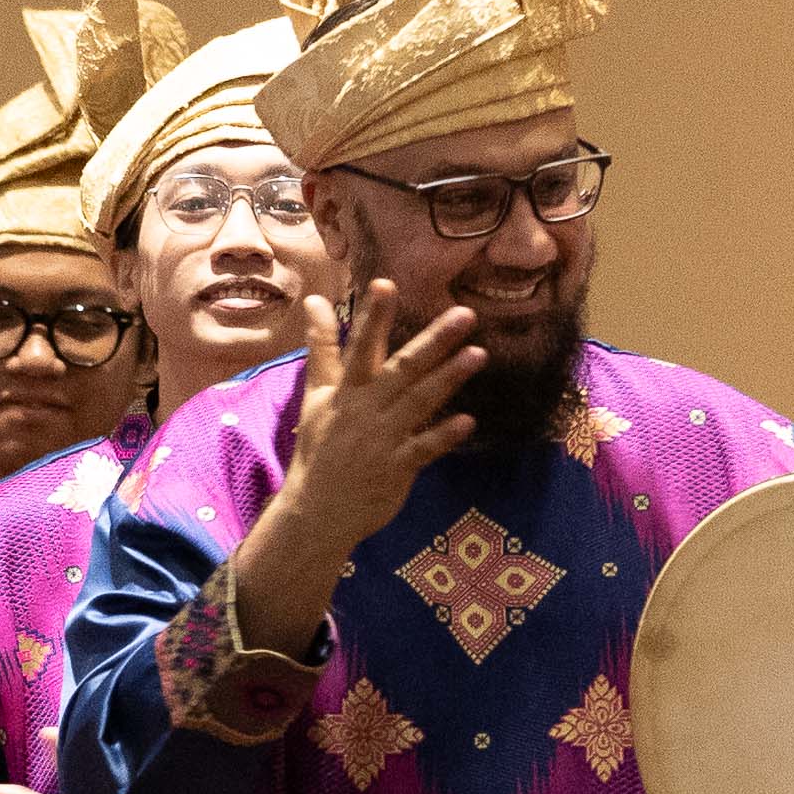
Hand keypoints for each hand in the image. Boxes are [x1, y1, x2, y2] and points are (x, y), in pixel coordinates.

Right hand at [226, 281, 479, 655]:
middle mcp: (366, 409)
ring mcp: (383, 439)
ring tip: (478, 354)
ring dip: (449, 378)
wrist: (317, 509)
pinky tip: (468, 420)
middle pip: (402, 369)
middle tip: (465, 315)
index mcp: (346, 390)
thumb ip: (322, 346)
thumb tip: (317, 300)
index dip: (373, 316)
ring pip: (419, 402)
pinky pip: (425, 448)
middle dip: (434, 341)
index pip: (360, 346)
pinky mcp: (398, 468)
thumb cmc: (320, 446)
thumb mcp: (316, 394)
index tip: (386, 284)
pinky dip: (445, 435)